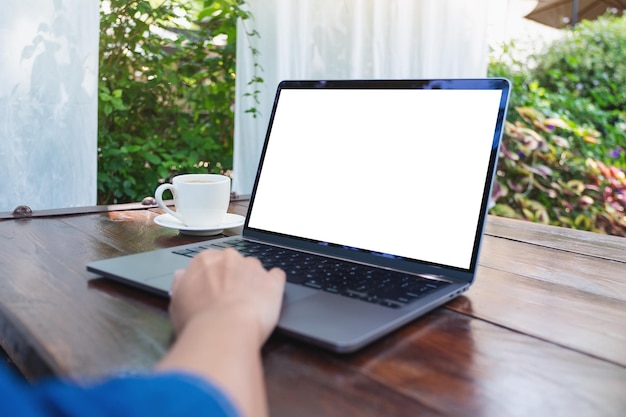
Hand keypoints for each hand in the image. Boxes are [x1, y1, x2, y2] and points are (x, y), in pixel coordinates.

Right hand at [169, 248, 285, 345]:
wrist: (225, 330)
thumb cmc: (198, 320)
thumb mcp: (176, 302)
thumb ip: (180, 284)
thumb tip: (181, 275)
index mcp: (204, 260)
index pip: (209, 262)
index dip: (211, 279)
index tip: (211, 292)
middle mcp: (229, 258)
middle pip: (232, 264)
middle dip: (232, 278)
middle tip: (227, 301)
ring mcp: (253, 267)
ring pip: (254, 269)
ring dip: (252, 282)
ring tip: (247, 304)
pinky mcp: (273, 280)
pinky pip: (276, 276)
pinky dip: (272, 285)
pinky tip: (266, 298)